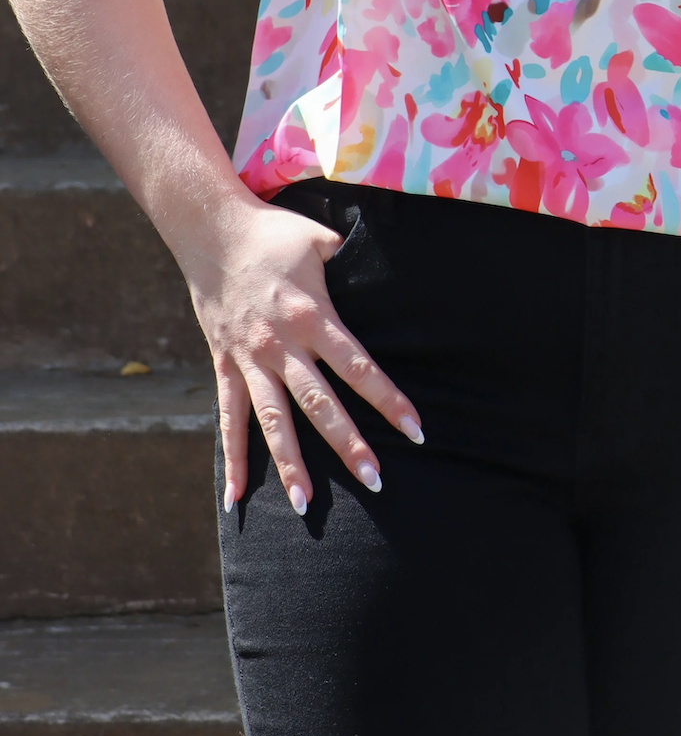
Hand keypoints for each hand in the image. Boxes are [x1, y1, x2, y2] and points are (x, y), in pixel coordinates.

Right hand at [182, 197, 423, 515]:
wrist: (210, 230)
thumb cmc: (275, 233)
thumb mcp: (321, 239)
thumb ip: (353, 260)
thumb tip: (390, 267)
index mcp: (312, 316)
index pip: (358, 366)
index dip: (388, 399)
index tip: (415, 431)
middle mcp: (280, 344)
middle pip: (319, 403)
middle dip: (348, 445)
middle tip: (376, 481)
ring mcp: (249, 359)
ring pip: (272, 421)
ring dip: (290, 464)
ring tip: (306, 506)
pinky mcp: (224, 364)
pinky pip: (228, 419)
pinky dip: (233, 460)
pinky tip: (237, 499)